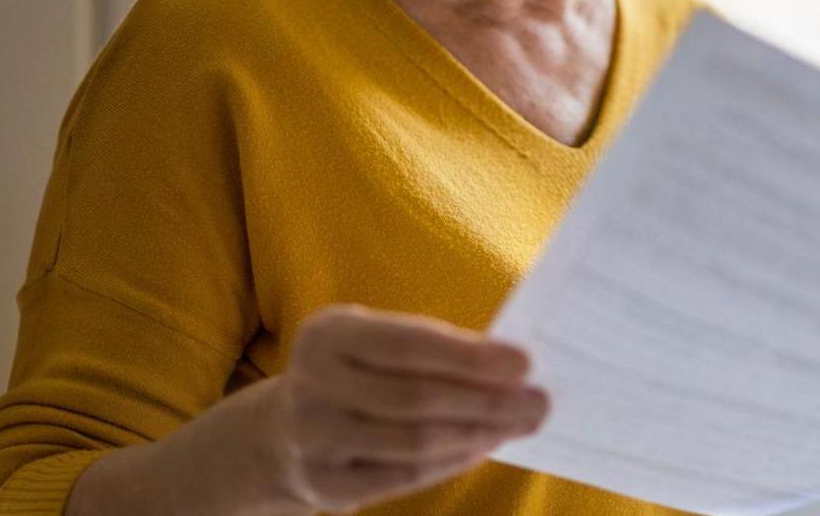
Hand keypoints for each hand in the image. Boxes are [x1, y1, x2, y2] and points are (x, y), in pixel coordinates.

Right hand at [251, 304, 549, 513]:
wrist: (281, 433)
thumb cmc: (356, 373)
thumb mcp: (373, 341)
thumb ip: (430, 347)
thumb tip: (512, 366)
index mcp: (329, 334)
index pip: (408, 345)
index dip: (469, 357)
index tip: (524, 363)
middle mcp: (313, 385)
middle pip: (417, 399)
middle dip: (487, 402)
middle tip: (538, 402)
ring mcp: (313, 439)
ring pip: (414, 442)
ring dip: (478, 434)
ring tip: (519, 424)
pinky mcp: (324, 484)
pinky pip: (404, 477)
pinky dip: (452, 462)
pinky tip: (484, 447)